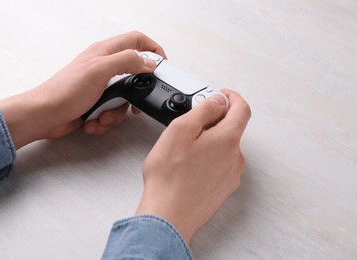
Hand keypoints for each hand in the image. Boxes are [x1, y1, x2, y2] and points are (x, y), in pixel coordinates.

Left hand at [0, 31, 165, 148]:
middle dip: (134, 95)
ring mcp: (100, 87)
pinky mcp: (96, 104)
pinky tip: (93, 121)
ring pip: (124, 99)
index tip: (163, 65)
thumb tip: (148, 62)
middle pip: (134, 76)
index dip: (153, 49)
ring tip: (102, 116)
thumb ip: (127, 61)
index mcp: (105, 53)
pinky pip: (112, 112)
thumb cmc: (64, 91)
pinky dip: (104, 120)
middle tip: (133, 104)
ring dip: (116, 113)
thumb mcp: (99, 70)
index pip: (136, 40)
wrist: (44, 116)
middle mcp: (104, 68)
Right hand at [136, 89, 250, 243]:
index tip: (221, 95)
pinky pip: (220, 165)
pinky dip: (208, 159)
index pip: (242, 109)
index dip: (232, 97)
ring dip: (210, 141)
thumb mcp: (181, 130)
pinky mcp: (222, 189)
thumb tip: (218, 100)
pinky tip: (188, 166)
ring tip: (185, 150)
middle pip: (232, 129)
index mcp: (228, 140)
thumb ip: (204, 110)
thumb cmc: (169, 178)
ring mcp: (230, 176)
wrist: (168, 216)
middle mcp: (235, 158)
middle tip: (191, 124)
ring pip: (224, 148)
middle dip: (215, 121)